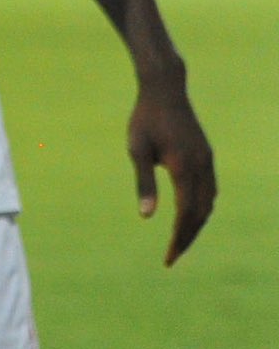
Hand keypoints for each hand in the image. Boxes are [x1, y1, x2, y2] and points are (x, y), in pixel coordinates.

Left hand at [128, 79, 216, 264]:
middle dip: (187, 238)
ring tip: (180, 240)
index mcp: (184, 168)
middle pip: (200, 214)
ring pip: (208, 203)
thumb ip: (144, 183)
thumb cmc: (144, 119)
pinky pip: (210, 190)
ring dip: (196, 224)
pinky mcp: (207, 156)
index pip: (186, 215)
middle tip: (172, 257)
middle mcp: (201, 167)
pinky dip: (202, 208)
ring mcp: (207, 161)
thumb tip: (146, 217)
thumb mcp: (137, 149)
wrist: (165, 90)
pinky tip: (191, 215)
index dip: (179, 239)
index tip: (169, 258)